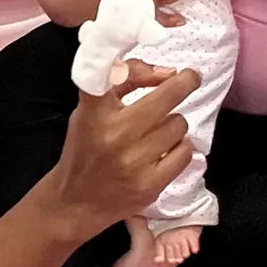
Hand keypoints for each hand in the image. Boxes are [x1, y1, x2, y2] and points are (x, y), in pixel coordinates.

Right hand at [41, 62, 198, 241]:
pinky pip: (185, 152)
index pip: (114, 75)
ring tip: (160, 129)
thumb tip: (169, 73)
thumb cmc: (86, 148)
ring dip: (174, 123)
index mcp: (94, 113)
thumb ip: (124, 83)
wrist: (76, 201)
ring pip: (178, 124)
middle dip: (184, 84)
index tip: (169, 65)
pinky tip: (167, 148)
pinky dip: (180, 147)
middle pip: (166, 98)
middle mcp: (114, 135)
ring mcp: (134, 162)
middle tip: (190, 78)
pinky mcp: (150, 185)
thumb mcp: (92, 110)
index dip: (143, 67)